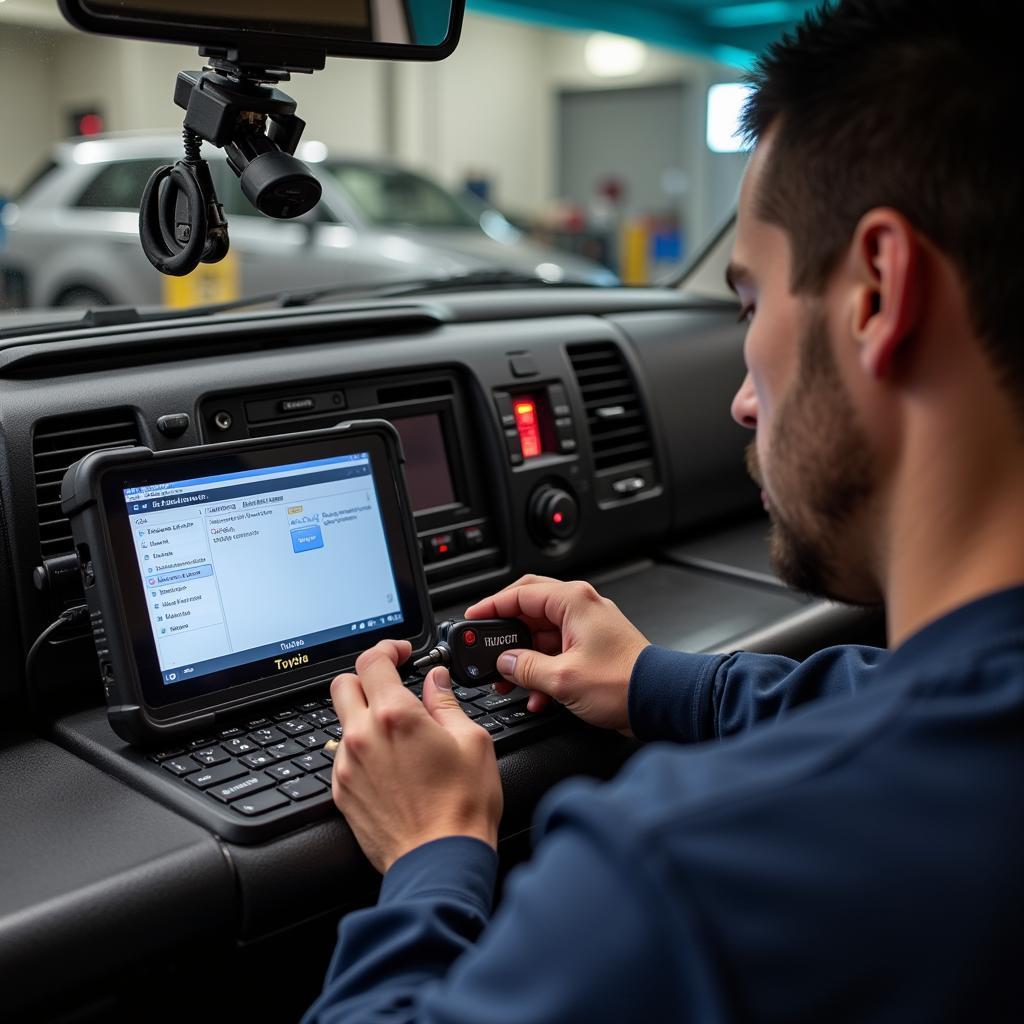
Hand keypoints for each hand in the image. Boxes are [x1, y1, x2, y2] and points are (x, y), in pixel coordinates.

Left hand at [328, 640, 502, 873]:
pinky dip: (362, 749)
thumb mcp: (472, 741)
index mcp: (396, 716)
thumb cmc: (462, 806)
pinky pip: (344, 756)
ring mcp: (348, 766)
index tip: (400, 653)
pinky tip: (390, 763)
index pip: (372, 661)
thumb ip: (447, 703)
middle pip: (343, 684)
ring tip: (397, 732)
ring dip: (364, 715)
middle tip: (391, 686)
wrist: (439, 861)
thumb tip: (437, 681)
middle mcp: (363, 737)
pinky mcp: (343, 792)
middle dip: (366, 677)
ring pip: (342, 721)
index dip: (386, 648)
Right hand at [465, 576, 648, 732]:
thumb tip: (504, 663)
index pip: (520, 592)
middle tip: (486, 649)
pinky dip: (543, 671)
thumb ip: (525, 668)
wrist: (660, 701)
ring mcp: (589, 628)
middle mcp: (582, 609)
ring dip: (523, 659)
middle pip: (530, 611)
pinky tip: (537, 696)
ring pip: (542, 636)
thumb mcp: (562, 678)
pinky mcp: (594, 649)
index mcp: (573, 602)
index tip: (473, 617)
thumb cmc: (624, 683)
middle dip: (506, 635)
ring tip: (507, 681)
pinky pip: (557, 653)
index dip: (492, 605)